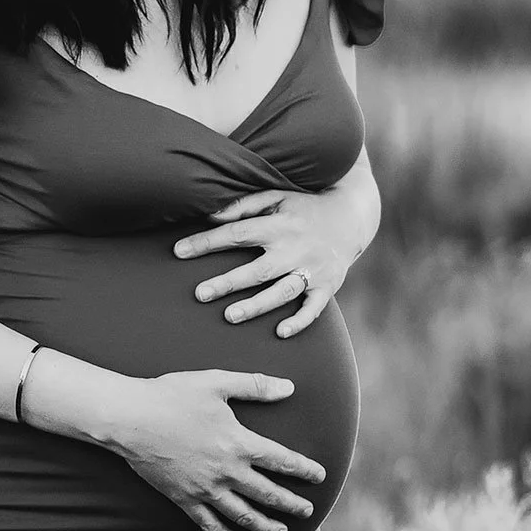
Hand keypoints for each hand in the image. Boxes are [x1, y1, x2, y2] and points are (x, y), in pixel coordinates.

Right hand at [109, 368, 326, 530]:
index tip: (319, 476)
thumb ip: (255, 386)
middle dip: (291, 504)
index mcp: (239, 443)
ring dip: (265, 525)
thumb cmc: (172, 396)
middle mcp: (227, 471)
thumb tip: (288, 387)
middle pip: (268, 493)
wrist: (131, 419)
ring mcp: (205, 489)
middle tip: (307, 512)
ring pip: (243, 515)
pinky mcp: (184, 499)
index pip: (282, 461)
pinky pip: (209, 524)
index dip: (304, 470)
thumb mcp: (216, 383)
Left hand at [173, 179, 377, 337]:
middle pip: (258, 269)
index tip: (179, 252)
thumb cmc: (302, 208)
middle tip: (199, 294)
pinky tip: (280, 333)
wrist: (351, 216)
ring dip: (257, 305)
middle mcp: (296, 248)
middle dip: (228, 283)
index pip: (238, 234)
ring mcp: (313, 270)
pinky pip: (314, 308)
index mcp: (279, 224)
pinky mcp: (328, 286)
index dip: (207, 242)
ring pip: (282, 292)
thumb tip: (209, 216)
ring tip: (229, 316)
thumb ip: (243, 206)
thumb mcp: (275, 197)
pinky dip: (299, 321)